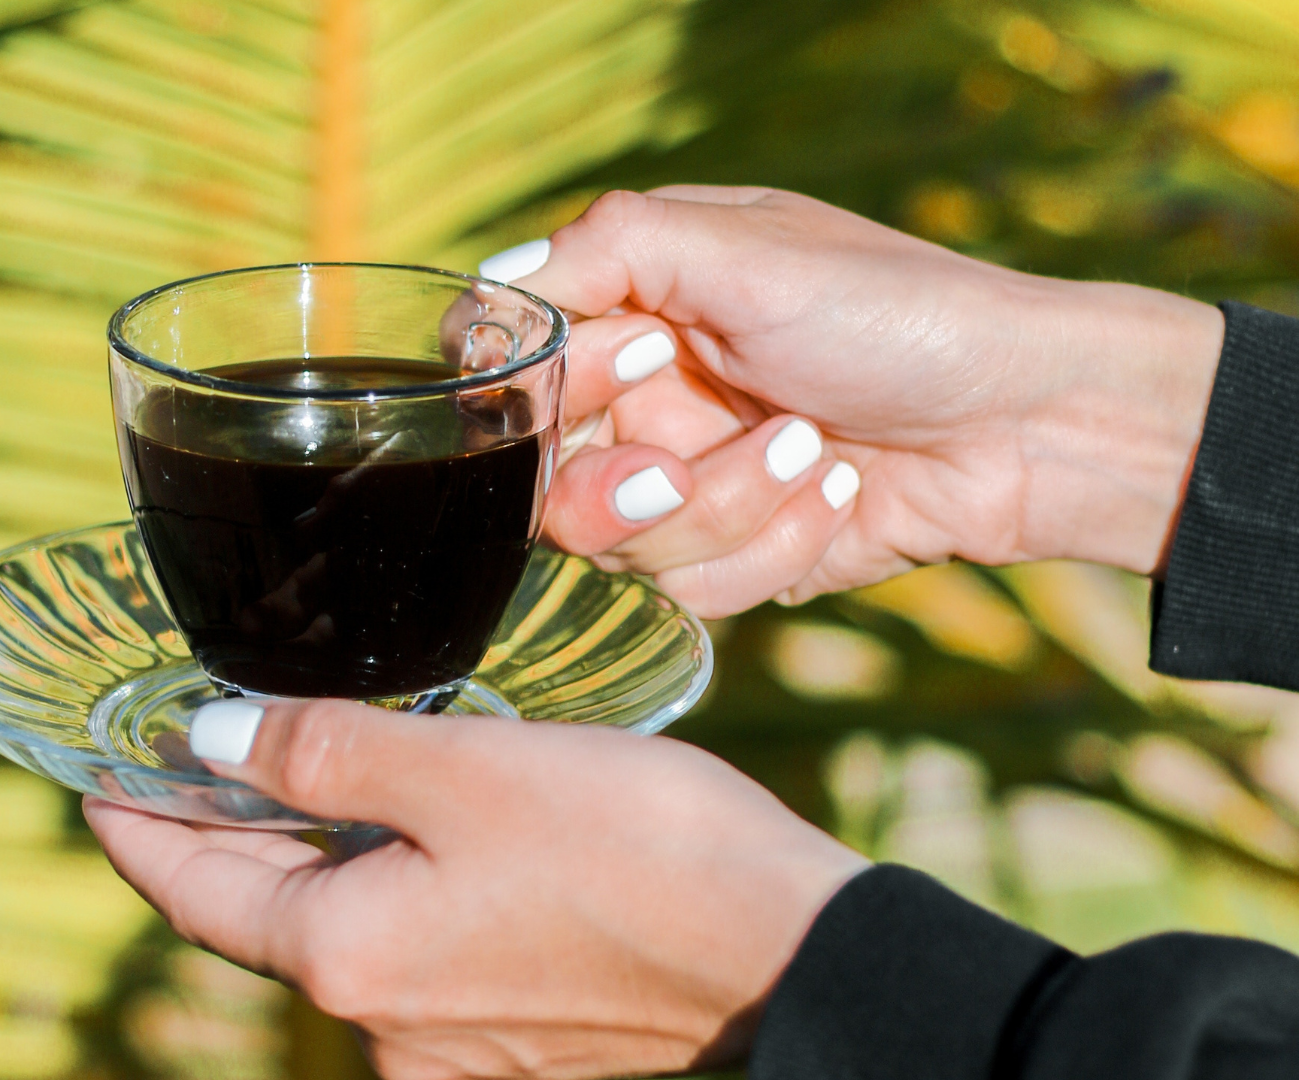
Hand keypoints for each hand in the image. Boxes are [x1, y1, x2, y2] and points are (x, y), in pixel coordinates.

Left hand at [84, 699, 867, 1078]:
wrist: (794, 950)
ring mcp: (451, 1048)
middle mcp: (385, 1029)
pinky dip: (396, 888)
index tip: (98, 783)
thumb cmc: (638, 850)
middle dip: (231, 835)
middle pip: (267, 917)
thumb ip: (322, 757)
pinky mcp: (514, 1042)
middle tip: (200, 751)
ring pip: (348, 932)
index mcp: (349, 962)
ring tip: (313, 767)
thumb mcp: (464, 773)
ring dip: (323, 858)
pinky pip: (417, 953)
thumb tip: (210, 742)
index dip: (136, 829)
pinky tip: (424, 829)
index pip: (194, 894)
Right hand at [501, 187, 1224, 615]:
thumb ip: (608, 250)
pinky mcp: (730, 559)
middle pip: (540, 481)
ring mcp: (680, 484)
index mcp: (630, 305)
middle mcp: (639, 396)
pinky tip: (839, 495)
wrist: (1032, 422)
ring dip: (727, 508)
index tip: (638, 361)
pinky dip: (773, 550)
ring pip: (617, 548)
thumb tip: (484, 293)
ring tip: (811, 451)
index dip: (541, 390)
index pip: (502, 364)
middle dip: (627, 481)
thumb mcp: (748, 251)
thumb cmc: (899, 313)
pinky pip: (691, 593)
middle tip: (684, 462)